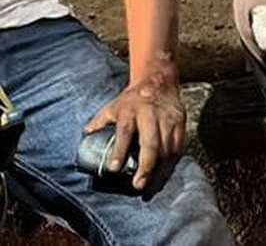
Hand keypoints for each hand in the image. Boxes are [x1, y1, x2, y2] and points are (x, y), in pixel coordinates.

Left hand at [84, 63, 184, 190]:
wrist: (158, 81)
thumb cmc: (132, 99)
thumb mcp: (113, 106)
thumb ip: (100, 121)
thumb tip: (86, 134)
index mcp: (129, 110)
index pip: (124, 132)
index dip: (119, 151)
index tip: (113, 169)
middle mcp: (149, 115)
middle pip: (150, 144)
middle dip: (145, 167)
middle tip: (138, 185)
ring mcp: (166, 119)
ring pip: (165, 149)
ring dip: (158, 170)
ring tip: (150, 185)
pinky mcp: (180, 123)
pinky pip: (177, 147)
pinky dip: (171, 162)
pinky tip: (163, 174)